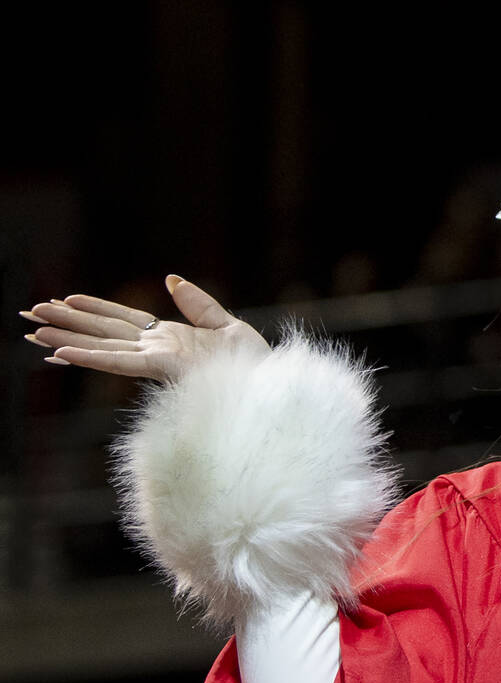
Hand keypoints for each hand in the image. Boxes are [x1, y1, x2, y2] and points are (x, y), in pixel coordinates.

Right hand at [22, 275, 269, 382]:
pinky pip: (121, 362)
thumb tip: (171, 280)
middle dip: (68, 323)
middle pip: (104, 332)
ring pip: (103, 347)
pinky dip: (91, 357)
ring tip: (33, 333)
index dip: (96, 310)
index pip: (124, 321)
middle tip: (31, 314)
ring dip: (68, 340)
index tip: (67, 300)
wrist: (269, 383)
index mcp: (171, 339)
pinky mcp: (162, 368)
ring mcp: (157, 360)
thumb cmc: (253, 364)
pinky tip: (63, 353)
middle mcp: (157, 350)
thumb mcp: (227, 326)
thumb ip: (198, 304)